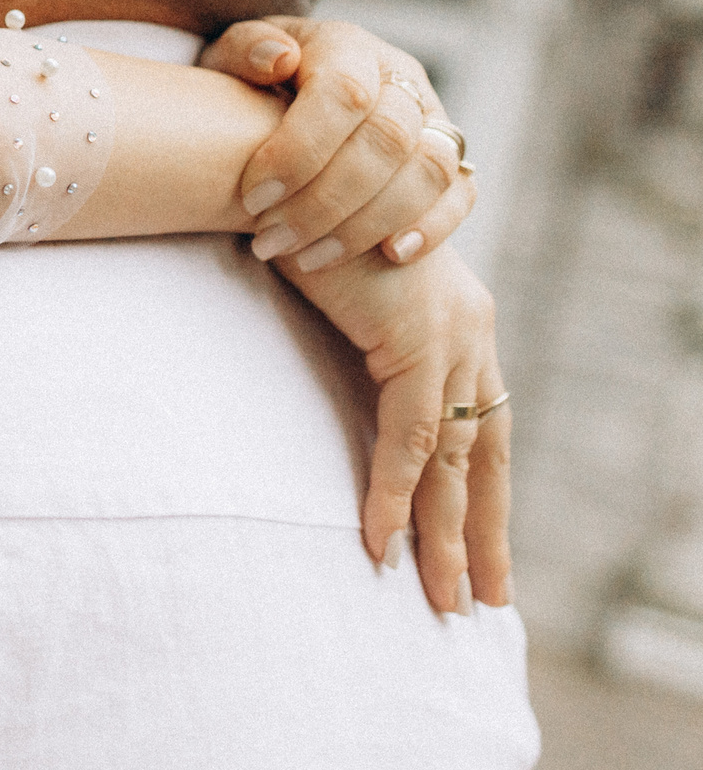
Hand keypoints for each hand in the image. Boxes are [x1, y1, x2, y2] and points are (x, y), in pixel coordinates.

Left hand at [200, 16, 472, 270]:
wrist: (283, 99)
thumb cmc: (247, 82)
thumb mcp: (228, 58)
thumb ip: (243, 51)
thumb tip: (279, 59)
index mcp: (346, 46)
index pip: (343, 93)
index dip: (300, 150)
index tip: (251, 199)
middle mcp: (399, 78)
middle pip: (389, 138)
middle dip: (326, 201)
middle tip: (269, 242)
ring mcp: (431, 118)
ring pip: (430, 169)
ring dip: (370, 223)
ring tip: (308, 257)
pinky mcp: (449, 159)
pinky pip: (461, 194)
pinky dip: (434, 226)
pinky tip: (390, 255)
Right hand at [276, 243, 508, 614]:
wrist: (282, 170)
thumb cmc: (294, 223)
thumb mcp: (336, 296)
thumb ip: (352, 343)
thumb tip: (335, 386)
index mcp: (458, 319)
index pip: (481, 422)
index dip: (481, 490)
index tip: (478, 549)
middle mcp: (470, 329)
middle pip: (487, 451)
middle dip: (487, 532)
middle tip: (485, 599)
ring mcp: (453, 334)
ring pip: (457, 460)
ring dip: (447, 536)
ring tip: (444, 599)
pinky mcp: (418, 339)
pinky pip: (410, 440)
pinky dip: (393, 496)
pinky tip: (383, 543)